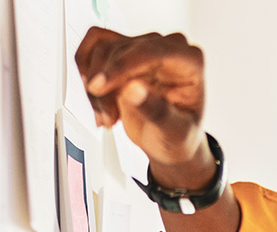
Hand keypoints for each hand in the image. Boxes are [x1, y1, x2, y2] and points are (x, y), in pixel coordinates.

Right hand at [74, 27, 209, 179]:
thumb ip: (157, 111)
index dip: (120, 67)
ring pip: (103, 49)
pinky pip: (94, 46)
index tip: (99, 87)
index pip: (149, 50)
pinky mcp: (124, 51)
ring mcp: (144, 47)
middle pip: (120, 49)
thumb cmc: (178, 135)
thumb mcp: (174, 132)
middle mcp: (167, 48)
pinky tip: (96, 97)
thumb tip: (134, 89)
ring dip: (95, 86)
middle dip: (106, 87)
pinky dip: (86, 72)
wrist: (168, 141)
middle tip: (108, 118)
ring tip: (107, 116)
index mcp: (190, 61)